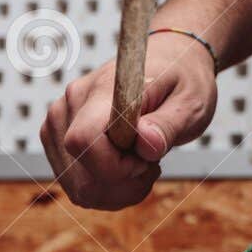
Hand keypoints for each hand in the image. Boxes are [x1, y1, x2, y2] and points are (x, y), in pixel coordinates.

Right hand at [40, 34, 217, 209]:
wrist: (171, 62)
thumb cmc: (183, 81)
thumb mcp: (191, 102)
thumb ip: (168, 124)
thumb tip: (145, 143)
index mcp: (103, 89)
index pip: (83, 141)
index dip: (116, 167)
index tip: (148, 159)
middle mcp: (71, 103)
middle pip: (80, 174)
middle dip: (123, 184)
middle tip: (151, 162)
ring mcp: (60, 122)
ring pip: (78, 187)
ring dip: (117, 189)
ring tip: (141, 161)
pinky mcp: (59, 139)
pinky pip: (76, 185)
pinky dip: (107, 188)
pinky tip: (127, 167)